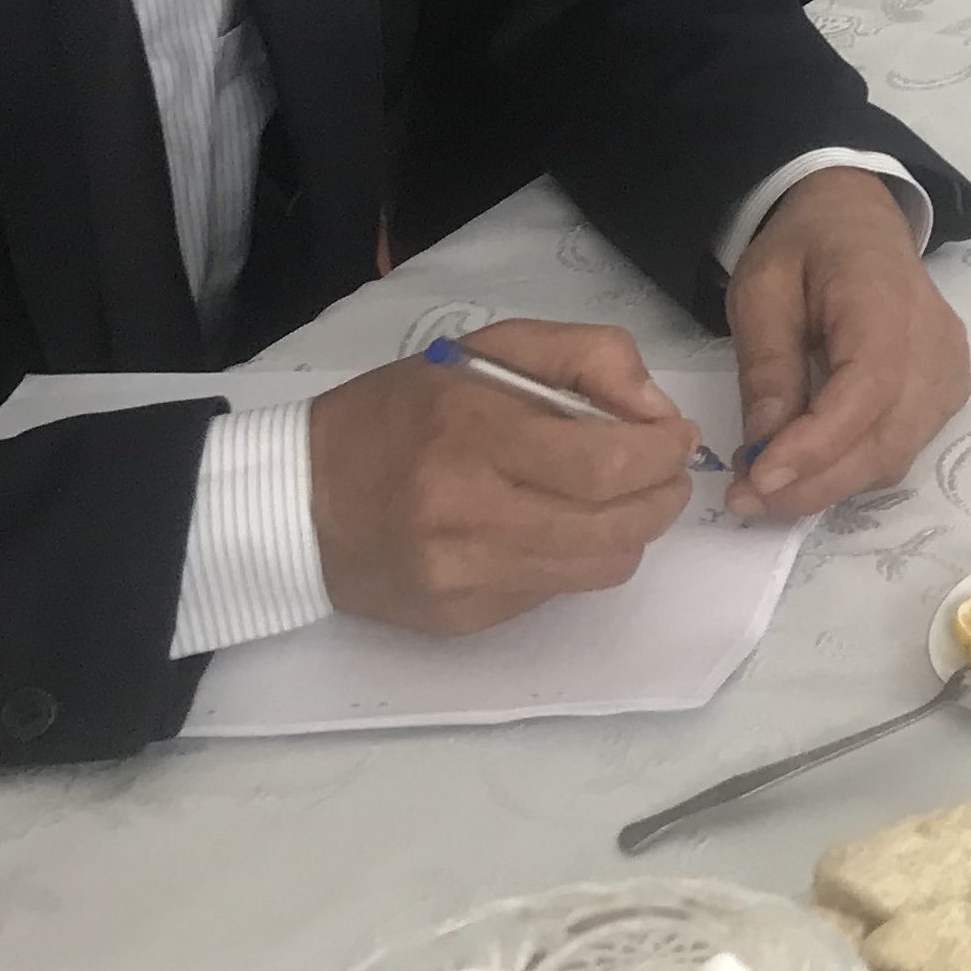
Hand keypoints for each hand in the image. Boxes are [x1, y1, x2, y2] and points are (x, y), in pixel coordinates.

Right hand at [308, 319, 696, 635]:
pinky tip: (553, 527)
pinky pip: (557, 593)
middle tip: (663, 471)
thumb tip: (654, 410)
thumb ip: (585, 358)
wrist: (297, 502)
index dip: (662, 452)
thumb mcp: (487, 351)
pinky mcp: (461, 619)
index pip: (608, 462)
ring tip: (617, 499)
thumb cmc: (400, 414)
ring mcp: (465, 578)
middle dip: (663, 495)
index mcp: (475, 437)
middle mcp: (470, 517)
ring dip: (630, 531)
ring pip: (601, 569)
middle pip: (618, 526)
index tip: (674, 436)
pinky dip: (576, 559)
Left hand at [725, 166, 968, 521]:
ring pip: (897, 454)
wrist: (858, 222)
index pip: (866, 390)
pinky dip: (856, 469)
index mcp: (886, 299)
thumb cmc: (804, 249)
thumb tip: (764, 448)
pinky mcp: (949, 390)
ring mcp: (950, 369)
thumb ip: (768, 365)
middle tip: (745, 499)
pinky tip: (811, 463)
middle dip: (814, 482)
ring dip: (831, 484)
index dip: (815, 445)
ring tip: (766, 485)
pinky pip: (904, 448)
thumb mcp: (761, 290)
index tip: (756, 478)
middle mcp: (935, 341)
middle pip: (887, 437)